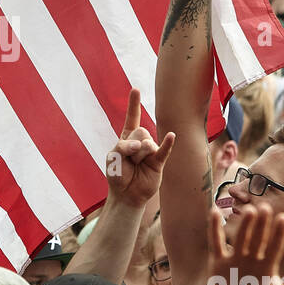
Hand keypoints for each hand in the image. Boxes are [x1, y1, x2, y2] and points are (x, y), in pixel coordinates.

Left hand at [106, 88, 174, 206]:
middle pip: (139, 131)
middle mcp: (141, 141)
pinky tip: (171, 136)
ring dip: (137, 156)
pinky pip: (164, 150)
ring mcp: (151, 151)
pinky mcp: (158, 161)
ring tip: (136, 166)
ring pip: (147, 143)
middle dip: (130, 146)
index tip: (135, 89)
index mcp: (127, 138)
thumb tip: (142, 145)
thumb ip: (123, 147)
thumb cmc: (118, 175)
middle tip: (128, 159)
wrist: (126, 195)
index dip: (134, 104)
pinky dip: (167, 143)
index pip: (132, 118)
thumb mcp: (112, 158)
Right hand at [205, 203, 283, 284]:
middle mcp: (252, 257)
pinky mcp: (219, 262)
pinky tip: (214, 212)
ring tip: (250, 211)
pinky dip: (215, 228)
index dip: (279, 234)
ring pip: (241, 238)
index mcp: (268, 264)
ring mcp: (235, 258)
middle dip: (262, 224)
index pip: (275, 246)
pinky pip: (216, 243)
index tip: (283, 218)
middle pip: (258, 238)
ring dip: (245, 225)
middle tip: (266, 208)